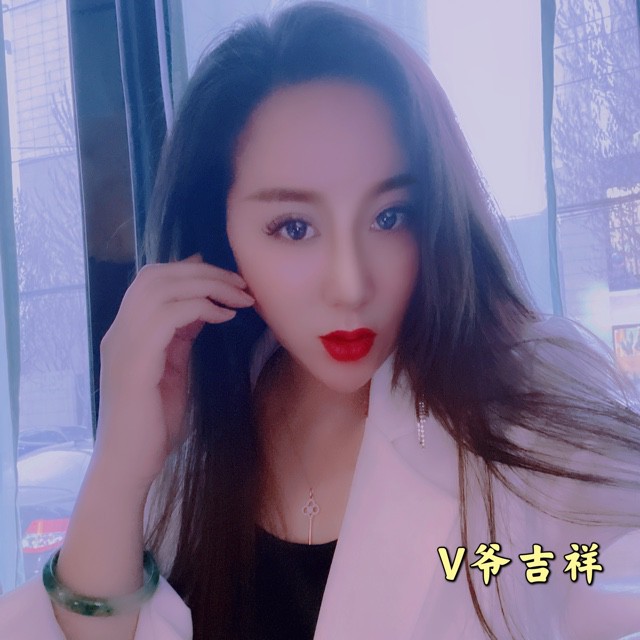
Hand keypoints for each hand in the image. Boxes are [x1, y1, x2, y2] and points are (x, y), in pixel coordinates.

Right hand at [93, 254, 254, 487]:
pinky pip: (168, 316)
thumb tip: (201, 306)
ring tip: (239, 296)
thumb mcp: (173, 370)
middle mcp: (119, 331)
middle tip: (240, 282)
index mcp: (127, 332)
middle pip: (156, 275)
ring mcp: (123, 344)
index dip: (191, 270)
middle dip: (203, 271)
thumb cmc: (153, 425)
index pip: (153, 280)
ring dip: (206, 284)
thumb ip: (180, 338)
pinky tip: (225, 317)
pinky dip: (200, 307)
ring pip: (162, 288)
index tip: (227, 278)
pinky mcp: (135, 361)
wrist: (128, 465)